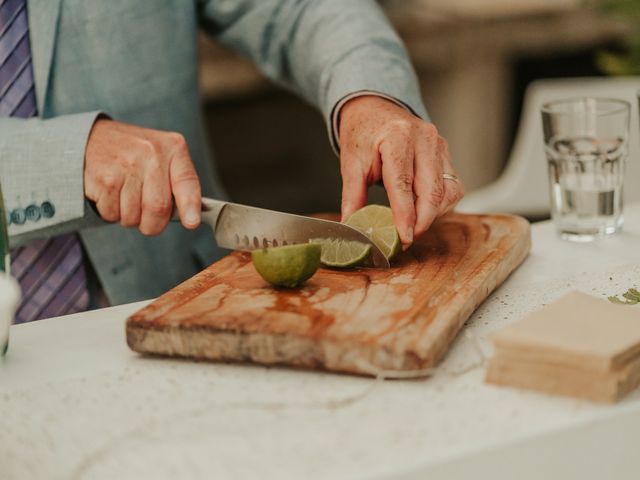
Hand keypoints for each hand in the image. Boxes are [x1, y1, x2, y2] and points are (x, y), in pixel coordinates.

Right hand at [84, 119, 200, 234]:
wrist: (93, 138)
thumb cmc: (136, 154)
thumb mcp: (164, 156)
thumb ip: (178, 182)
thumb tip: (190, 218)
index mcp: (173, 148)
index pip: (187, 181)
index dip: (190, 206)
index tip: (191, 223)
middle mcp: (151, 154)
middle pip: (158, 208)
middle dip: (153, 225)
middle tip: (149, 221)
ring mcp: (126, 165)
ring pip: (134, 216)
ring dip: (130, 218)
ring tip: (127, 198)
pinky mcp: (104, 178)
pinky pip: (112, 214)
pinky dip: (112, 213)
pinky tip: (112, 195)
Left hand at [338, 95, 463, 249]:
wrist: (374, 110)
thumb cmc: (363, 134)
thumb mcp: (350, 162)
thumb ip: (352, 195)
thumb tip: (351, 225)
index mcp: (398, 137)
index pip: (403, 184)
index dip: (405, 215)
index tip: (403, 237)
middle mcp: (424, 139)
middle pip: (432, 192)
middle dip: (421, 222)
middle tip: (405, 239)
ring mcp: (439, 145)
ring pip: (447, 192)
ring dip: (432, 215)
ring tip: (411, 225)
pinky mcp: (446, 154)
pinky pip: (453, 187)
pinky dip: (441, 205)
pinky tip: (423, 210)